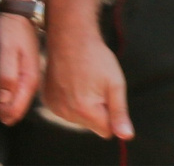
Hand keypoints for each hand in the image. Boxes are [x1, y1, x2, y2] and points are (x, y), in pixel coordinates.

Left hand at [0, 12, 40, 125]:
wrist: (16, 15)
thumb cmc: (11, 31)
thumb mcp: (7, 51)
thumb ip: (6, 76)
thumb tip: (2, 102)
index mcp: (29, 80)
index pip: (15, 111)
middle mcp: (28, 84)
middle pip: (12, 110)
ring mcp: (22, 80)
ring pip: (8, 103)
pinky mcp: (16, 76)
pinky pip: (7, 94)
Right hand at [41, 26, 131, 141]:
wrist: (71, 38)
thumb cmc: (96, 58)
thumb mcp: (116, 83)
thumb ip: (119, 112)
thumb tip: (126, 136)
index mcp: (85, 110)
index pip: (106, 131)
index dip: (112, 115)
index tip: (108, 95)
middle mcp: (66, 113)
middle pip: (92, 125)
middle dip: (98, 110)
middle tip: (96, 85)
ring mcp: (55, 108)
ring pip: (79, 118)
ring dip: (85, 105)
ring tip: (85, 81)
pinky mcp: (48, 101)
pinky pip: (66, 110)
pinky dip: (72, 100)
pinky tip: (73, 82)